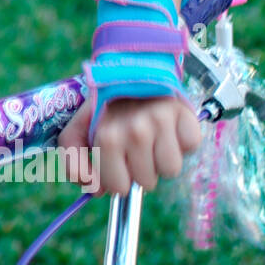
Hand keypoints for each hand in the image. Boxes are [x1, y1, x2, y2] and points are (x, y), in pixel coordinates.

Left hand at [57, 94, 200, 196]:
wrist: (133, 74)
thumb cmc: (106, 110)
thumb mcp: (78, 131)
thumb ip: (74, 163)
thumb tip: (94, 191)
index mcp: (108, 138)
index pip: (119, 188)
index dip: (119, 180)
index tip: (119, 164)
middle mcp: (136, 132)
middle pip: (147, 182)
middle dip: (141, 170)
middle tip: (136, 147)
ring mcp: (163, 123)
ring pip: (171, 169)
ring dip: (163, 158)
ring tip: (154, 137)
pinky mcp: (186, 116)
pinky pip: (190, 147)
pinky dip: (183, 141)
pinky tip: (170, 128)